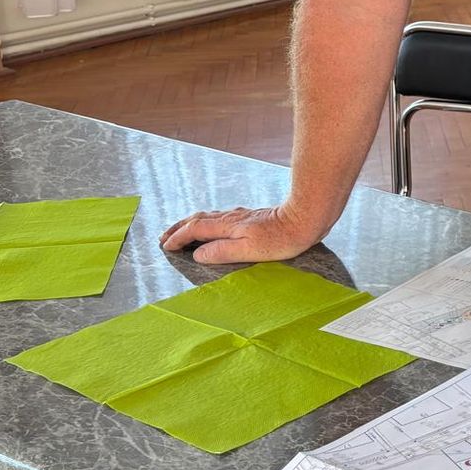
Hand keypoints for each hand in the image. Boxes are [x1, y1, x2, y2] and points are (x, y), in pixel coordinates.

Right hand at [159, 205, 323, 263]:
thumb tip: (197, 254)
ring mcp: (241, 216)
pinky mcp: (252, 216)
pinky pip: (221, 218)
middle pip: (198, 219)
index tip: (166, 247)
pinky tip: (215, 227)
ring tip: (182, 231)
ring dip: (191, 224)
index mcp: (227, 226)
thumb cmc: (281, 238)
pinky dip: (208, 222)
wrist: (306, 219)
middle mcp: (231, 218)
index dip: (178, 238)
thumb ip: (221, 251)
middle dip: (179, 228)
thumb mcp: (248, 250)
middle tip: (164, 237)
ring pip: (209, 217)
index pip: (194, 230)